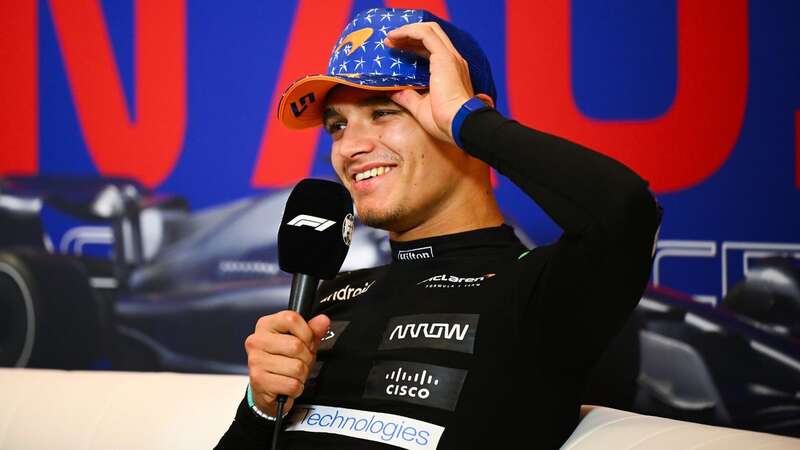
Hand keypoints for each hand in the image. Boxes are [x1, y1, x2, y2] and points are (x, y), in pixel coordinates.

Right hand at [244, 311, 329, 415]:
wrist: (267, 388)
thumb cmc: (283, 360)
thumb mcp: (301, 341)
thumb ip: (313, 330)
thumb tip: (323, 320)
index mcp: (266, 325)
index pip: (292, 319)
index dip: (307, 333)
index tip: (307, 342)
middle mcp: (257, 341)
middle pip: (296, 346)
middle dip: (306, 358)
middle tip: (300, 361)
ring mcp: (256, 361)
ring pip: (296, 367)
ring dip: (301, 375)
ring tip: (293, 374)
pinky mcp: (258, 381)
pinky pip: (292, 385)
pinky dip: (296, 388)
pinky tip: (287, 384)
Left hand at [384, 22, 490, 143]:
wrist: (458, 125)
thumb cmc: (445, 122)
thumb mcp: (421, 107)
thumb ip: (408, 97)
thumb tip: (393, 93)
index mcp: (450, 71)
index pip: (431, 49)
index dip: (413, 45)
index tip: (396, 49)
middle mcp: (452, 60)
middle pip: (430, 36)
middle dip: (409, 35)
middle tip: (390, 41)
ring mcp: (450, 57)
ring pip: (428, 30)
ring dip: (407, 31)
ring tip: (390, 37)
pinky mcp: (444, 57)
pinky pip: (425, 34)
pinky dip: (409, 31)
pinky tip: (395, 36)